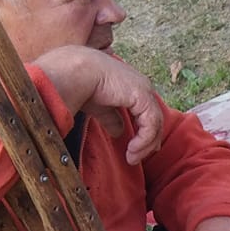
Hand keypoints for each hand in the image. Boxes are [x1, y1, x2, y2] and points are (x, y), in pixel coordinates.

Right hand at [33, 46, 166, 164]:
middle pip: (154, 118)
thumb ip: (111, 117)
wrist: (74, 72)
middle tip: (136, 157)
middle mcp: (142, 86)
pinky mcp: (143, 97)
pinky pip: (150, 125)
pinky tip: (131, 150)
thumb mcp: (99, 105)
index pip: (146, 111)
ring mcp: (144, 90)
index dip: (145, 132)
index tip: (136, 149)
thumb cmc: (80, 83)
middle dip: (148, 141)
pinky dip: (143, 140)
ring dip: (145, 144)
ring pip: (155, 123)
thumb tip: (118, 132)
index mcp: (132, 85)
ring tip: (131, 158)